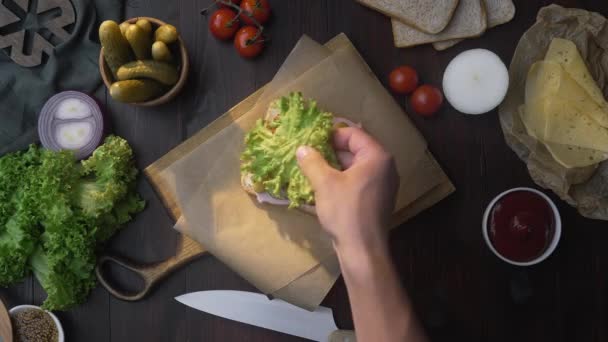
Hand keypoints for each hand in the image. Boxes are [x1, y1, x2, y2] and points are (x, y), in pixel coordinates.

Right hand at [296, 127, 398, 249]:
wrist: (363, 250)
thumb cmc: (346, 212)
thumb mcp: (324, 183)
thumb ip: (312, 161)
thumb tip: (302, 148)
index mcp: (377, 157)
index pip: (353, 134)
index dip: (331, 135)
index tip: (311, 140)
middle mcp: (385, 167)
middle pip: (355, 150)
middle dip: (331, 151)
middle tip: (309, 154)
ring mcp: (383, 184)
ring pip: (355, 167)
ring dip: (334, 166)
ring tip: (312, 169)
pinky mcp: (377, 199)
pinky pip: (358, 181)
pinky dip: (342, 180)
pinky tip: (324, 186)